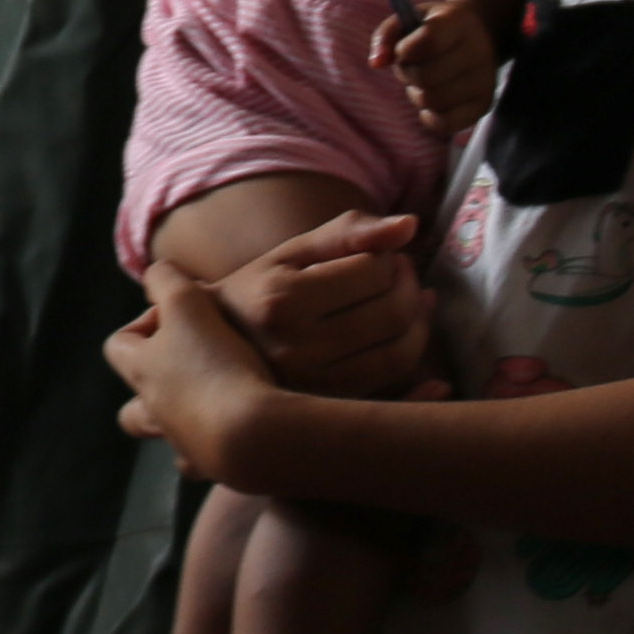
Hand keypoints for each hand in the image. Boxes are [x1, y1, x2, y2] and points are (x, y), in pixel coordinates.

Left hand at [104, 273, 282, 472]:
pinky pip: (208, 465)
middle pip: (133, 411)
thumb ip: (167, 279)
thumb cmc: (216, 363)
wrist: (253, 437)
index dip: (144, 325)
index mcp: (143, 373)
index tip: (181, 315)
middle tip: (193, 364)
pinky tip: (244, 433)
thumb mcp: (188, 303)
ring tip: (219, 401)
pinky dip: (217, 449)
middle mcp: (156, 414)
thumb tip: (158, 273)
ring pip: (170, 437)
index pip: (118, 346)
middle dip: (155, 387)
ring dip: (185, 420)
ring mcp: (185, 445)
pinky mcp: (217, 469)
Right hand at [216, 206, 442, 399]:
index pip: (371, 271)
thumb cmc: (259, 289)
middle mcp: (295, 348)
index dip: (389, 257)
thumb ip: (347, 232)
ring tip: (406, 301)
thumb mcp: (291, 253)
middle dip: (409, 286)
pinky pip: (393, 387)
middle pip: (391, 313)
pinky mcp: (328, 408)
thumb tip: (409, 225)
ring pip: (400, 353)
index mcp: (281, 300)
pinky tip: (417, 336)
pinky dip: (418, 362)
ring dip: (418, 321)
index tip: (382, 255)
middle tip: (400, 275)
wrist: (215, 350)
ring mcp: (312, 385)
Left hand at [377, 0, 505, 134]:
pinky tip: (431, 98)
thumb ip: (386, 34)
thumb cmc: (434, 28)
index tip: (403, 48)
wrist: (478, 34)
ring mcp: (484, 80)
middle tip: (411, 66)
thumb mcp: (410, 18)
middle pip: (425, 76)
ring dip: (416, 93)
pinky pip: (445, 123)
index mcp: (458, 23)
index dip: (405, 50)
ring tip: (424, 80)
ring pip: (431, 100)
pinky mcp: (483, 105)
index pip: (429, 42)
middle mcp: (477, 52)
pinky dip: (429, 115)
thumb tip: (376, 63)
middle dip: (406, 72)